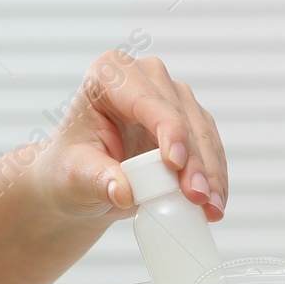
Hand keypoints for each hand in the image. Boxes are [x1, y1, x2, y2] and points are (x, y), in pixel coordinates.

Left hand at [31, 50, 227, 221]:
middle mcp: (144, 78)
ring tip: (210, 208)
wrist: (81, 184)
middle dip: (193, 160)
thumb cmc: (70, 171)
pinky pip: (210, 148)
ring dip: (211, 172)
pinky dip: (214, 178)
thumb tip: (124, 193)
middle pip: (180, 115)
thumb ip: (98, 181)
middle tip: (198, 197)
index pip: (146, 98)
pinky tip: (214, 204)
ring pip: (203, 131)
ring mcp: (171, 98)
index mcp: (108, 75)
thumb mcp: (74, 177)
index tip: (175, 163)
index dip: (167, 129)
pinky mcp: (189, 123)